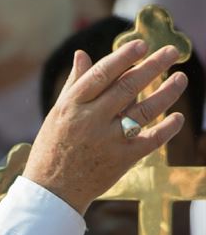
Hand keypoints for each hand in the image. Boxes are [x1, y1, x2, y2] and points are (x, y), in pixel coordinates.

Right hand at [24, 40, 186, 213]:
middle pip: (127, 87)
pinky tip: (178, 117)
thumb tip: (83, 54)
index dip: (123, 57)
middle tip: (170, 51)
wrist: (52, 191)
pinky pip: (151, 140)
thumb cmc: (54, 147)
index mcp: (72, 105)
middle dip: (152, 66)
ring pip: (144, 111)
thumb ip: (74, 83)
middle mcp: (90, 120)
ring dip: (166, 93)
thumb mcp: (58, 113)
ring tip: (181, 79)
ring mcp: (107, 140)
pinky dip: (167, 128)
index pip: (102, 73)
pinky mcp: (121, 160)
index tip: (142, 44)